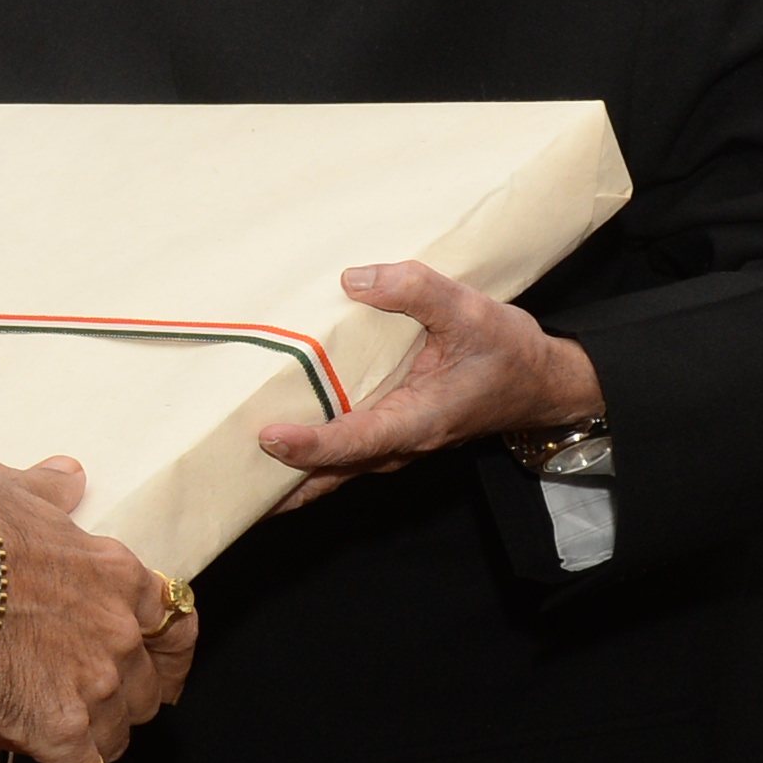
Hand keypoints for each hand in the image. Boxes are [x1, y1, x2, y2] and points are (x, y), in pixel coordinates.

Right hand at [0, 455, 192, 762]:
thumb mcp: (8, 489)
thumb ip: (48, 492)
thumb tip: (70, 477)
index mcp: (118, 574)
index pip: (178, 625)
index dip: (172, 655)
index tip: (163, 671)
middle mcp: (121, 633)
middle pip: (147, 691)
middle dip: (112, 702)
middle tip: (62, 699)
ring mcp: (96, 685)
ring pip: (116, 736)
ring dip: (82, 742)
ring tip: (25, 733)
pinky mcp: (61, 729)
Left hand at [256, 262, 602, 511]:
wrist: (540, 382)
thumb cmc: (507, 350)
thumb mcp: (471, 310)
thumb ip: (415, 290)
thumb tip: (354, 279)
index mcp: (417, 421)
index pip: (354, 441)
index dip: (311, 444)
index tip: (268, 438)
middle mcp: (398, 445)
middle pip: (328, 474)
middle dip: (277, 483)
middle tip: (221, 480)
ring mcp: (390, 446)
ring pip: (329, 474)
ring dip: (283, 479)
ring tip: (225, 476)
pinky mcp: (384, 436)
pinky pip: (336, 458)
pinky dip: (301, 463)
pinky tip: (262, 453)